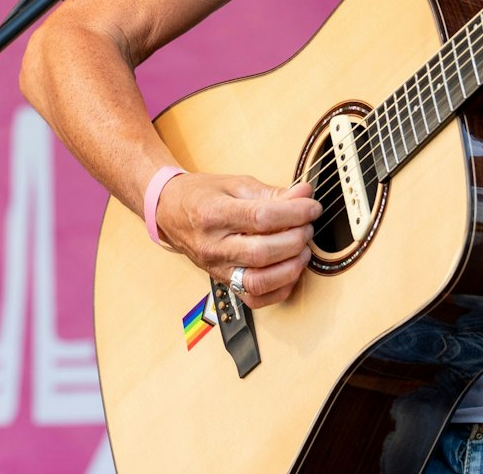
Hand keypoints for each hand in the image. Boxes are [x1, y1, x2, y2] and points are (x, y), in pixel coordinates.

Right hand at [154, 173, 320, 308]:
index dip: (294, 213)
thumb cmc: (202, 196)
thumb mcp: (235, 184)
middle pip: (262, 252)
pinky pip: (255, 298)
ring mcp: (218, 268)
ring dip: (290, 268)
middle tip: (307, 226)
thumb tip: (304, 195)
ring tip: (301, 249)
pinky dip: (280, 289)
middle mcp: (214, 246)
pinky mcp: (224, 283)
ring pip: (259, 281)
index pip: (261, 218)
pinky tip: (290, 270)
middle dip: (295, 239)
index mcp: (214, 214)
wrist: (170, 212)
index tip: (312, 207)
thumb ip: (271, 192)